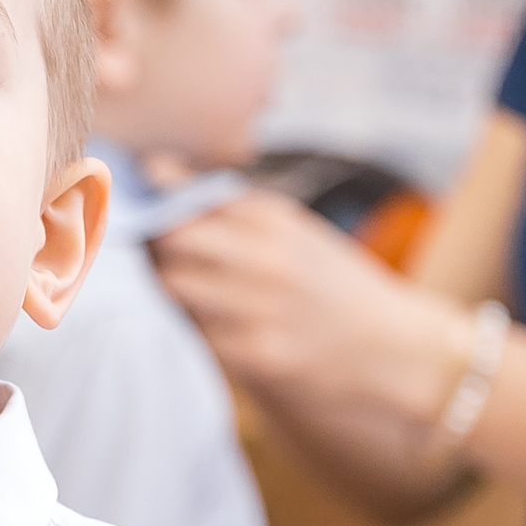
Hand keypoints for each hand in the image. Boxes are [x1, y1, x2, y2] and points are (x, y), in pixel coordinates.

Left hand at [152, 189, 469, 436]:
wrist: (392, 349)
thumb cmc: (329, 283)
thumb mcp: (288, 228)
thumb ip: (220, 202)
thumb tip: (151, 168)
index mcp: (271, 216)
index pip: (179, 202)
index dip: (146, 214)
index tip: (133, 224)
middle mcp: (266, 257)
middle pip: (168, 244)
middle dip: (148, 254)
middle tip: (144, 267)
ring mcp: (262, 307)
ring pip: (173, 290)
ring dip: (162, 294)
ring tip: (172, 299)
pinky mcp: (259, 356)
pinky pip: (194, 336)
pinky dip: (185, 332)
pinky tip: (195, 332)